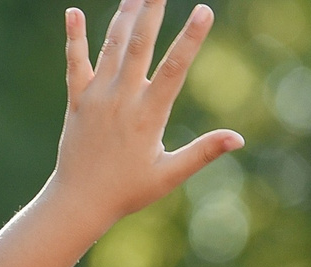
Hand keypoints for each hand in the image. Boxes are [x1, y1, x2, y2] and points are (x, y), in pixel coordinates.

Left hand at [48, 0, 242, 231]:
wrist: (77, 203)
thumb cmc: (127, 192)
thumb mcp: (168, 176)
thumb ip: (202, 152)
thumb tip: (238, 139)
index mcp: (148, 116)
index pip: (173, 70)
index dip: (189, 39)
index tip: (204, 10)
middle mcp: (121, 100)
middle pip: (139, 46)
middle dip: (152, 11)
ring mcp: (96, 98)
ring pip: (112, 48)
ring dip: (125, 15)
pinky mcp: (77, 101)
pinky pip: (75, 64)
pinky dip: (75, 38)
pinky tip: (73, 12)